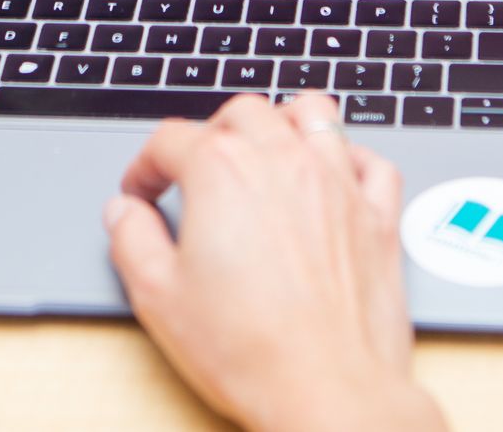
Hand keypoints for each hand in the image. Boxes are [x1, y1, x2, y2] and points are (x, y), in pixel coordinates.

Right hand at [104, 94, 445, 431]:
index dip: (145, 165)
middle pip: (242, 112)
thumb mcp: (158, 298)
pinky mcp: (378, 216)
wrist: (327, 391)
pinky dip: (350, 158)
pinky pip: (371, 161)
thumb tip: (124, 213)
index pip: (172, 140)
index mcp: (222, 173)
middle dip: (211, 131)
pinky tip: (333, 177)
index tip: (141, 192)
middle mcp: (283, 162)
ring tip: (266, 150)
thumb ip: (132, 241)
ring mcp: (338, 184)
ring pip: (313, 113)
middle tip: (197, 169)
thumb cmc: (247, 350)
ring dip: (283, 122)